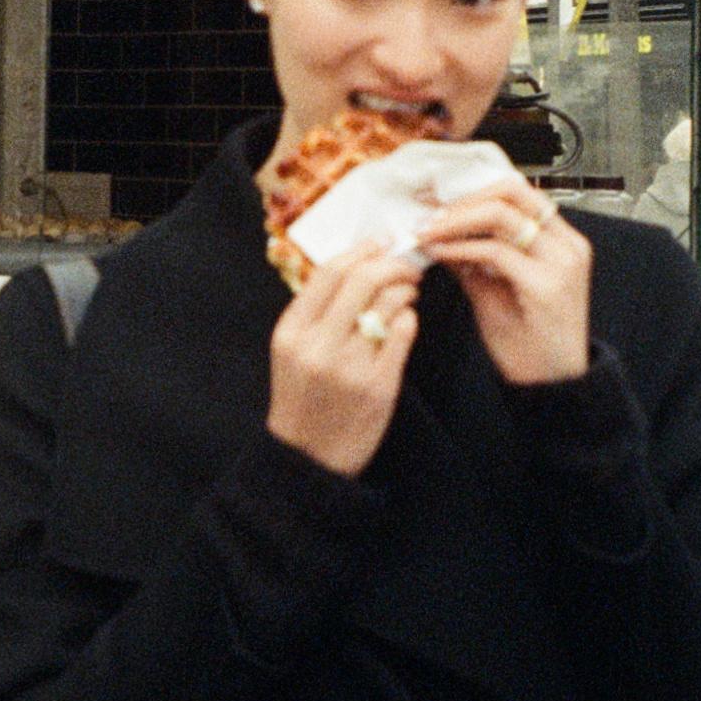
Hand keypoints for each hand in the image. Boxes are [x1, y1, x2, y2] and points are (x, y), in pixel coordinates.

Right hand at [267, 238, 422, 477]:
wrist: (309, 458)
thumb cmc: (302, 398)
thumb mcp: (291, 351)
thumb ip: (314, 312)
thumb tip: (355, 266)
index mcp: (291, 332)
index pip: (328, 272)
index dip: (360, 250)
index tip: (379, 242)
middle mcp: (318, 346)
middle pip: (362, 280)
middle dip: (392, 263)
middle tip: (406, 264)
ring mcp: (350, 366)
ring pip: (388, 303)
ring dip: (405, 289)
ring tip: (407, 292)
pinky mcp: (379, 386)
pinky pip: (403, 333)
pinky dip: (409, 318)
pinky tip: (405, 320)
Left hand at [415, 173, 591, 387]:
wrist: (553, 388)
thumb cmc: (528, 344)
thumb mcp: (494, 290)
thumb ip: (471, 258)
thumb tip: (437, 232)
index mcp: (561, 241)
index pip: (516, 191)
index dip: (471, 189)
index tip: (434, 198)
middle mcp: (567, 245)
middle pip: (511, 190)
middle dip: (462, 199)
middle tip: (427, 214)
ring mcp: (561, 263)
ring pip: (501, 214)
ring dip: (455, 220)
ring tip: (426, 232)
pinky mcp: (547, 287)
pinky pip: (496, 252)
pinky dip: (461, 248)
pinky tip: (439, 254)